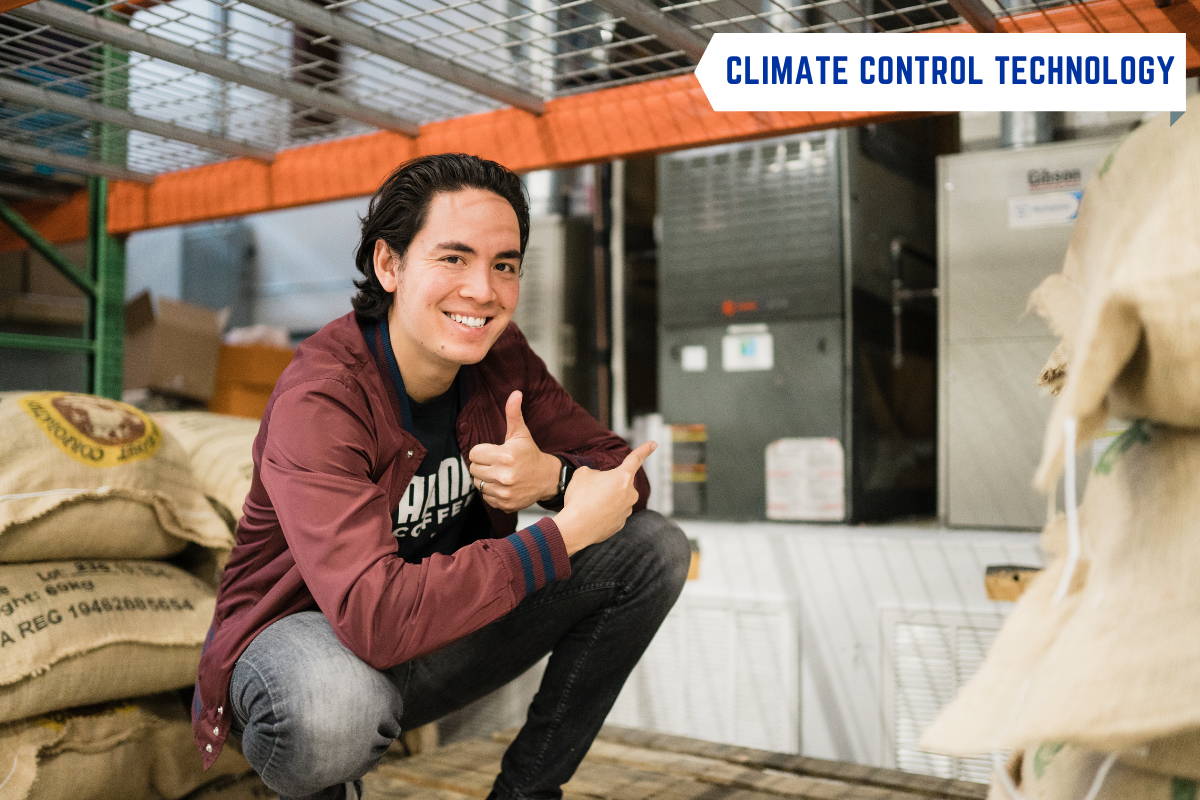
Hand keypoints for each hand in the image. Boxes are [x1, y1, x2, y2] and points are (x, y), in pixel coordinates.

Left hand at [468, 390, 560, 512]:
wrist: (547, 478)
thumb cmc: (530, 454)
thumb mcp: (521, 434)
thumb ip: (513, 414)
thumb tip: (515, 393)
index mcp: (506, 456)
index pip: (474, 454)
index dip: (482, 452)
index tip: (493, 452)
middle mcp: (504, 476)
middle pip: (474, 469)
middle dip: (483, 465)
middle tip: (496, 463)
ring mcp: (504, 492)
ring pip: (478, 484)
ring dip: (486, 479)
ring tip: (499, 474)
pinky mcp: (505, 504)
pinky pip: (485, 497)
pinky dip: (491, 492)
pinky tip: (503, 485)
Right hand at [554, 441, 655, 555]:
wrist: (575, 528)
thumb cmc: (580, 498)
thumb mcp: (582, 474)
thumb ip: (594, 472)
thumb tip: (597, 479)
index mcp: (623, 477)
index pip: (635, 459)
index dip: (645, 449)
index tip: (654, 444)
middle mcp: (630, 494)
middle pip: (620, 483)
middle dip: (608, 484)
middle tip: (590, 490)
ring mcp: (626, 511)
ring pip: (616, 500)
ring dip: (604, 499)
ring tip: (588, 504)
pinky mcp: (620, 525)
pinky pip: (611, 514)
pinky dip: (602, 514)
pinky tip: (590, 516)